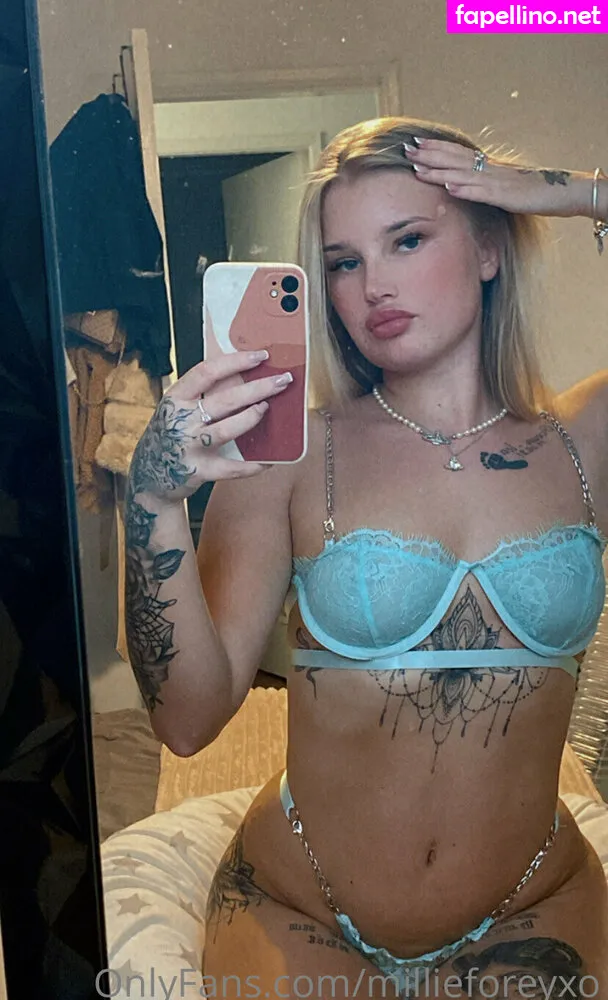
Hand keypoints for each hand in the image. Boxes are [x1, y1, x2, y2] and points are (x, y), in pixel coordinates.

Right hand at [128, 351, 292, 503]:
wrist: (149, 477)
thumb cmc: (170, 436)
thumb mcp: (177, 410)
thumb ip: (201, 396)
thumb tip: (246, 377)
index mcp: (175, 399)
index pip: (207, 372)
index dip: (236, 361)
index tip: (261, 356)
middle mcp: (179, 421)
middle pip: (225, 400)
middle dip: (258, 388)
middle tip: (282, 381)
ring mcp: (188, 447)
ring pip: (228, 429)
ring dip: (253, 418)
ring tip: (268, 409)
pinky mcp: (198, 471)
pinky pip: (232, 468)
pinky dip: (254, 464)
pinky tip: (271, 459)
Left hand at [404, 138, 595, 218]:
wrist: (564, 192)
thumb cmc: (534, 192)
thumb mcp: (505, 186)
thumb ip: (486, 184)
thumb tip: (466, 184)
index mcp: (490, 167)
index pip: (458, 153)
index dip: (437, 147)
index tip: (415, 142)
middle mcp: (491, 170)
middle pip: (455, 159)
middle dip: (430, 154)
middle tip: (406, 148)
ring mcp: (498, 182)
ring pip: (464, 174)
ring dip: (440, 171)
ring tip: (418, 168)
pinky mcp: (507, 197)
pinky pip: (483, 193)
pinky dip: (466, 189)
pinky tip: (450, 187)